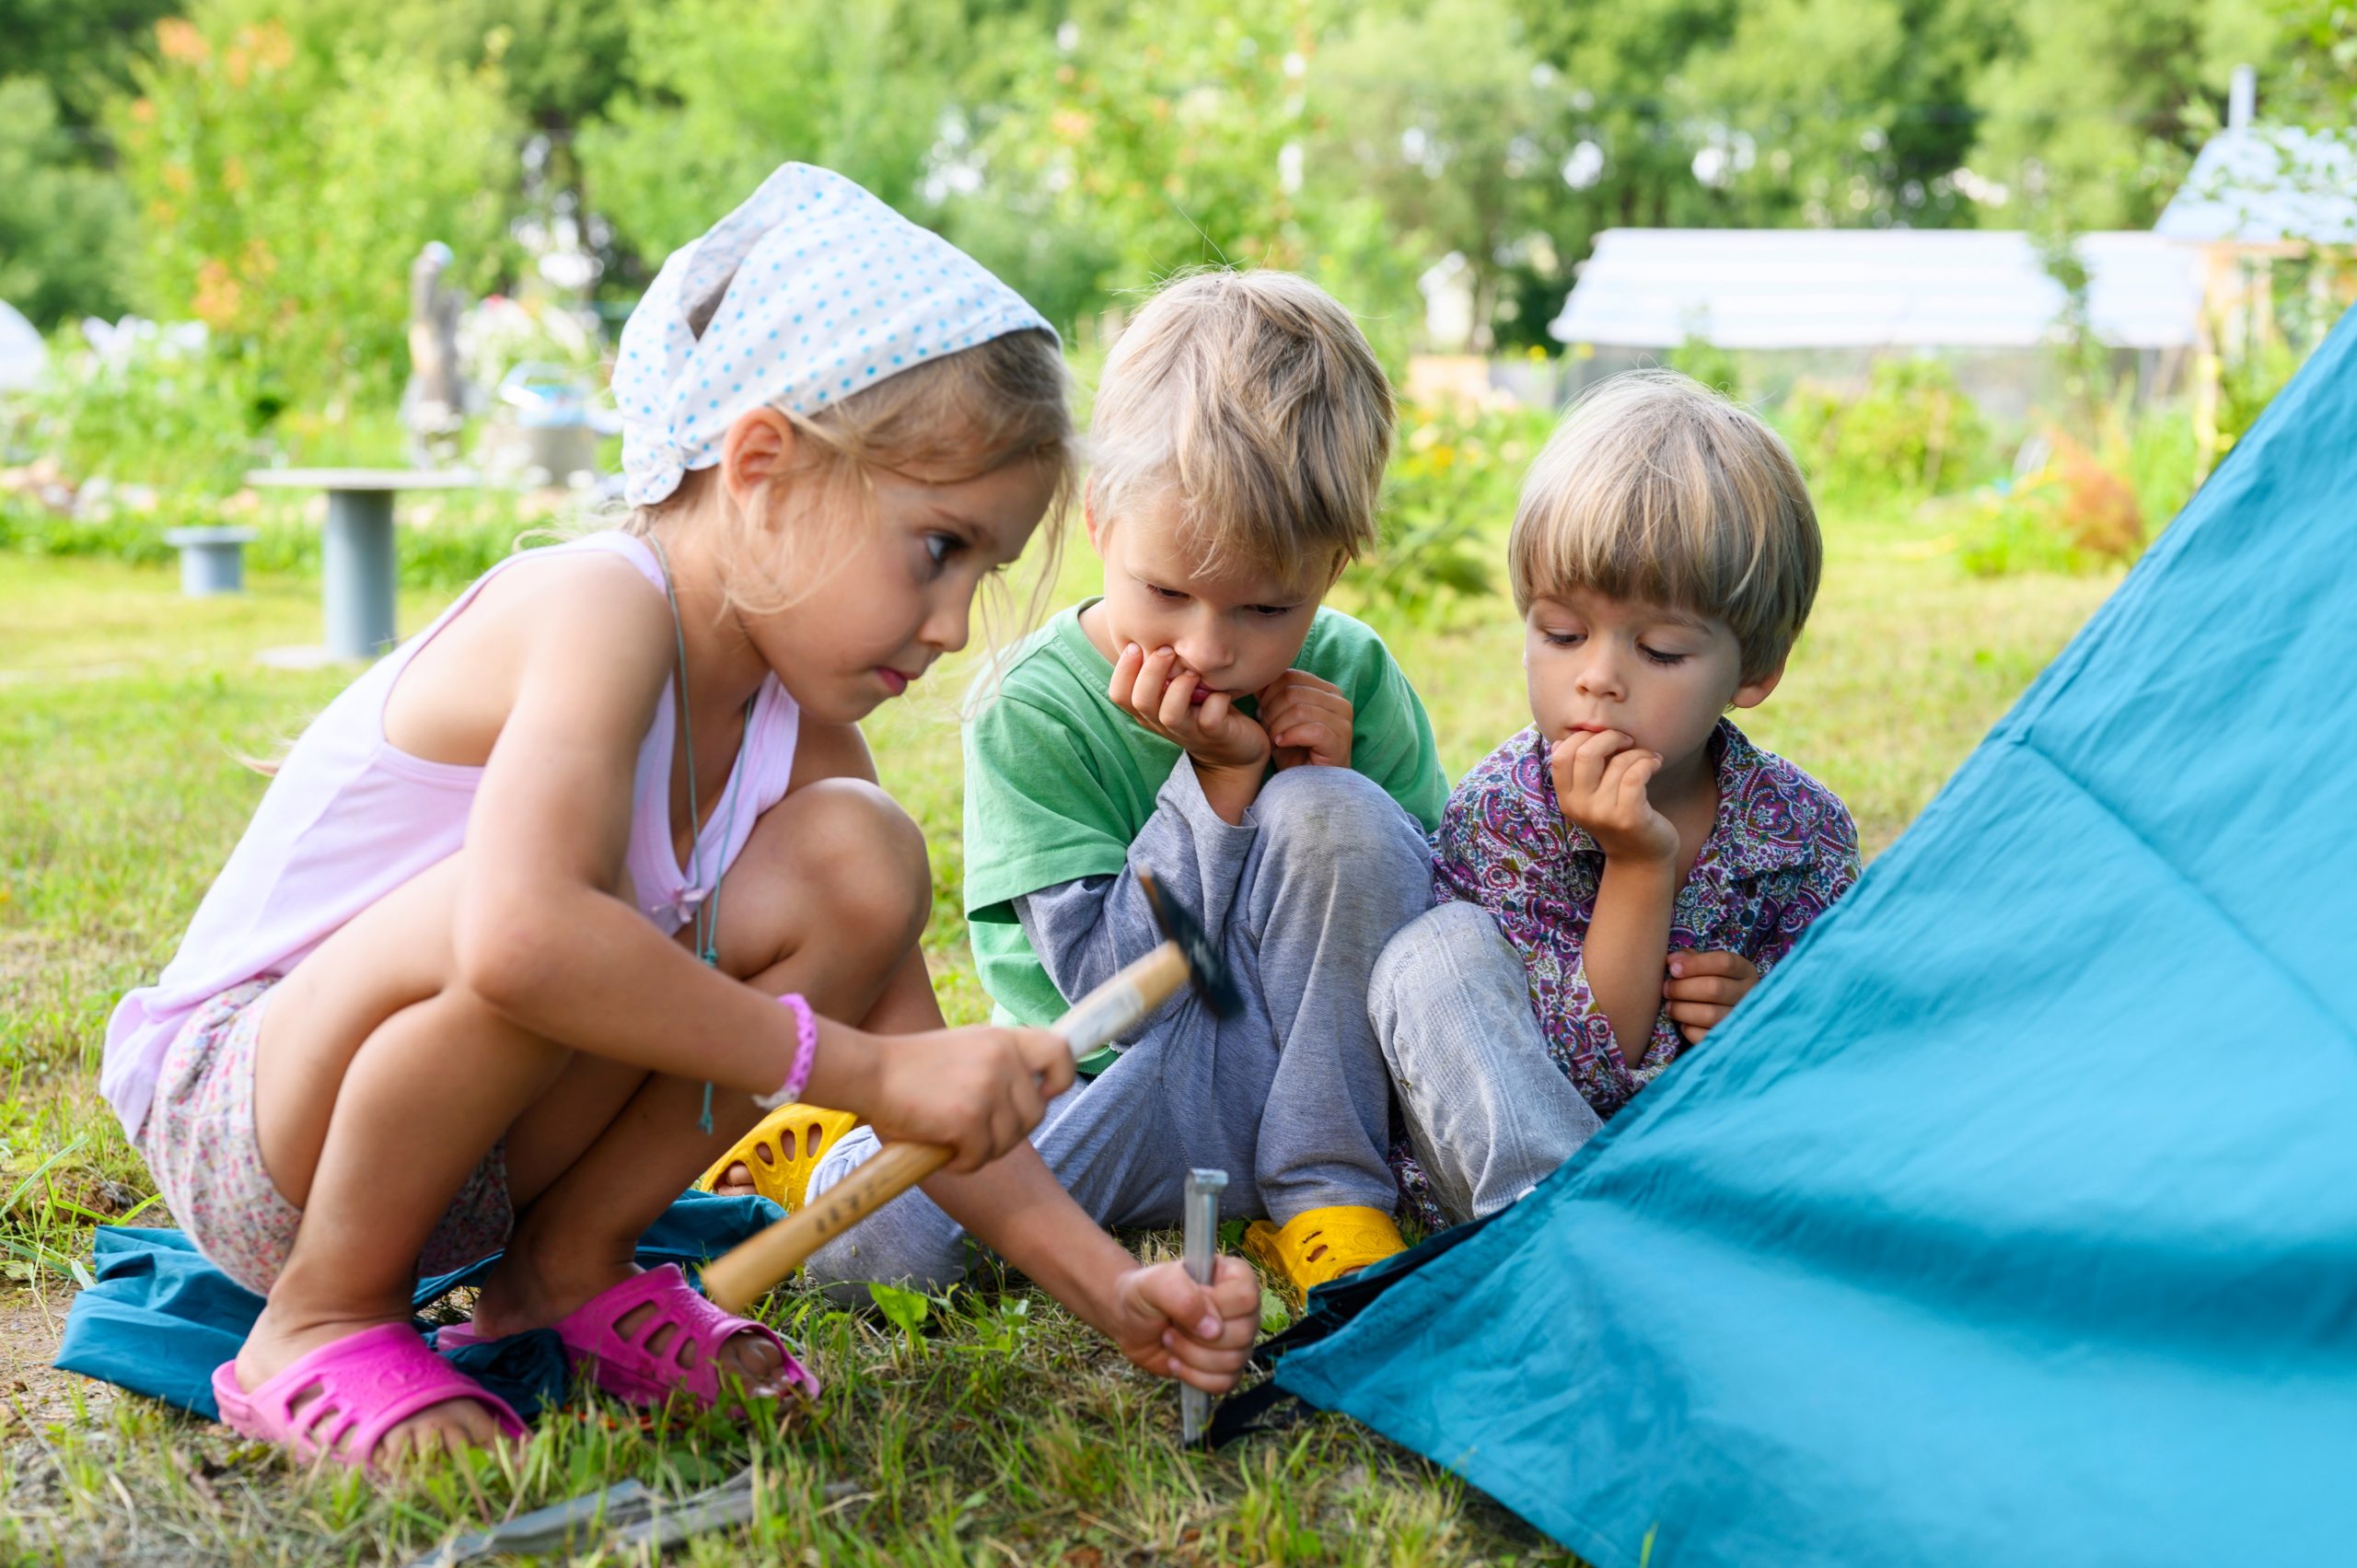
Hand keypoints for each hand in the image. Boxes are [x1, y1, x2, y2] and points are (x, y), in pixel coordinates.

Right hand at [864, 1025, 1073, 1172]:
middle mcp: (1002, 1059)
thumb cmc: (908, 1069)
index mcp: (1002, 1039)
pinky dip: (961, 1164)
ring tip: (950, 1140)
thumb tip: (1033, 1099)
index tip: (1040, 1095)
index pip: (1060, 1053)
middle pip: (1035, 1113)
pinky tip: (939, 1152)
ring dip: (982, 1151)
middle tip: (973, 1134)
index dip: (1058, 1080)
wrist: (868, 1072)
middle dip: (1008, 1133)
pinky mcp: (969, 1118)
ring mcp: (988, 1088)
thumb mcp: (964, 1050)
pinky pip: (980, 1158)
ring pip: (1008, 1141)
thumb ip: (998, 1065)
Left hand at [1105, 1255, 1260, 1392]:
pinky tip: (1176, 1362)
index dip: (1216, 1307)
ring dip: (1192, 1356)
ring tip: (1169, 1339)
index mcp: (1232, 1276)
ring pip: (1234, 1362)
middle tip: (1172, 1326)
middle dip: (1197, 1337)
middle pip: (1243, 1334)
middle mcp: (1241, 1308)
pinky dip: (1195, 1377)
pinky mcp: (1225, 1367)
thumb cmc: (1144, 1294)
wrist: (1128, 1322)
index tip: (1186, 1305)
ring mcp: (1236, 1340)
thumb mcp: (1155, 1285)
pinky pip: (1225, 1383)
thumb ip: (1185, 1298)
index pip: (1246, 1298)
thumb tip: (1214, 1331)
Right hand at [1109, 643, 1270, 775]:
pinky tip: (1222, 692)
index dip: (1123, 670)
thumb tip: (1149, 625)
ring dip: (1180, 688)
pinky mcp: (1214, 736)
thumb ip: (1163, 668)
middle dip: (1151, 671)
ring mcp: (1189, 731)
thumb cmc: (1203, 708)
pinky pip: (1209, 720)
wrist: (1235, 749)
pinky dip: (1216, 702)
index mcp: (1149, 711)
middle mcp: (1163, 723)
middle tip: (1168, 649)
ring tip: (1193, 672)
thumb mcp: (1178, 687)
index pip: (1119, 695)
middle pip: (1141, 701)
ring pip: (1170, 714)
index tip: (1135, 645)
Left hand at [1257, 670, 1352, 770]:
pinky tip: (1282, 744)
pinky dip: (1290, 737)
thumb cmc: (1294, 752)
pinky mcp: (1340, 742)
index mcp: (1327, 691)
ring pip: (1299, 709)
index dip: (1268, 693)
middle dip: (1271, 711)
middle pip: (1292, 692)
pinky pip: (1310, 730)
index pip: (1290, 676)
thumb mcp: (1279, 717)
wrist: (1307, 786)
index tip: (1261, 713)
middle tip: (1267, 729)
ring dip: (1278, 726)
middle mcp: (1340, 702)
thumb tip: (1256, 679)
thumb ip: (1272, 695)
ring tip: (1274, 740)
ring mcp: (1343, 722)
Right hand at [1550, 730, 1676, 864]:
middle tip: (1627, 741)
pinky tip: (1655, 764)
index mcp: (1566, 798)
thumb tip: (1560, 742)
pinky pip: (1635, 775)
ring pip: (1618, 762)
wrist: (1640, 858)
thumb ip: (1577, 771)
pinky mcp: (1628, 817)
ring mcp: (1603, 813)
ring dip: (1639, 752)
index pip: (1560, 755)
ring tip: (1648, 757)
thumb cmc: (1617, 818)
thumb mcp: (1590, 796)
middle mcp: (1580, 806)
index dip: (1583, 737)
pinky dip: (1648, 762)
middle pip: (1585, 753)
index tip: (1604, 738)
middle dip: (1610, 737)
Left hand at [1663, 951, 1760, 1042]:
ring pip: (1709, 1015)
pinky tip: (1683, 1022)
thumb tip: (1672, 961)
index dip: (1695, 964)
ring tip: (1670, 1006)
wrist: (1729, 1013)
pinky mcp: (1730, 1040)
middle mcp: (1748, 995)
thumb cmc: (1712, 982)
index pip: (1724, 962)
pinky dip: (1688, 1029)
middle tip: (1666, 989)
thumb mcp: (1708, 966)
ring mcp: (1741, 1019)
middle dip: (1682, 988)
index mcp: (1745, 971)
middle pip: (1714, 988)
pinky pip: (1704, 1036)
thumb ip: (1691, 958)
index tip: (1673, 968)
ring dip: (1681, 1009)